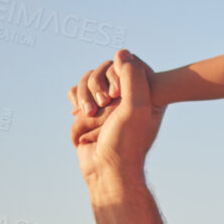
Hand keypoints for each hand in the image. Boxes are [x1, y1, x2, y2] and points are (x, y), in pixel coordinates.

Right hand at [74, 51, 164, 191]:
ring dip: (85, 96)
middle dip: (97, 86)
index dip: (117, 74)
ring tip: (89, 115)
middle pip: (104, 68)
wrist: (105, 171)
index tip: (118, 94)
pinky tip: (80, 115)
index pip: (128, 62)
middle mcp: (128, 95)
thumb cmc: (125, 143)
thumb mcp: (136, 107)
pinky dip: (76, 101)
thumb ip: (131, 76)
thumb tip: (120, 51)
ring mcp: (107, 102)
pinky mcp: (90, 109)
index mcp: (147, 92)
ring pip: (88, 79)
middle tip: (103, 105)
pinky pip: (77, 91)